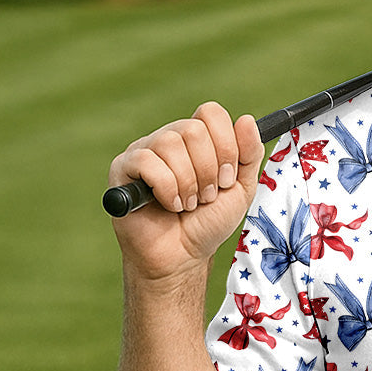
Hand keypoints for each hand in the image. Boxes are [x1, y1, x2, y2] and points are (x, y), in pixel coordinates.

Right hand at [109, 102, 263, 281]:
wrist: (183, 256)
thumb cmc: (208, 223)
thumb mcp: (241, 188)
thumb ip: (249, 154)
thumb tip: (246, 119)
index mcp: (196, 139)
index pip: (211, 113)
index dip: (226, 146)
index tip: (226, 178)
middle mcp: (168, 139)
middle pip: (193, 129)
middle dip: (208, 170)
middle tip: (206, 196)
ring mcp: (143, 151)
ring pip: (170, 143)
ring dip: (188, 183)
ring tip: (188, 204)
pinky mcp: (122, 169)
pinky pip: (147, 162)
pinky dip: (167, 189)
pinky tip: (169, 205)